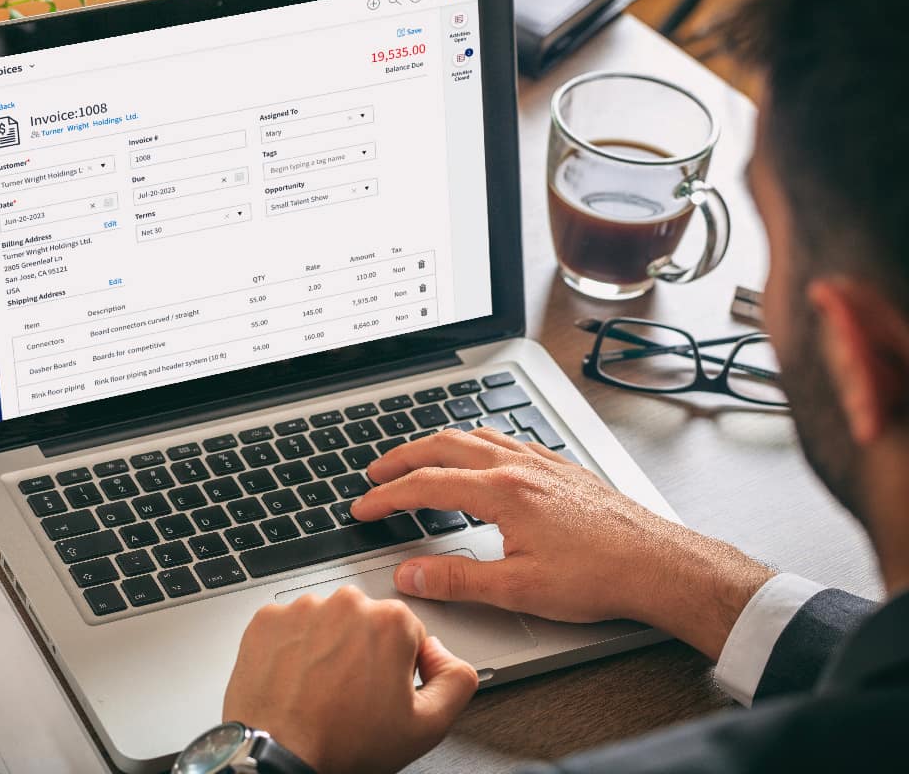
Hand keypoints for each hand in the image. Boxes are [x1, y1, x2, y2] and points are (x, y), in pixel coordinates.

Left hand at [222, 586, 477, 773]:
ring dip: (327, 648)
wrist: (278, 756)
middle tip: (351, 695)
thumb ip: (456, 680)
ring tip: (320, 690)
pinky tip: (295, 680)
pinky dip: (292, 648)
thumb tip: (445, 655)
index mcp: (391, 621)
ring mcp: (303, 609)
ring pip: (327, 622)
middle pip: (366, 623)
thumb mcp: (427, 726)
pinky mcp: (267, 619)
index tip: (383, 691)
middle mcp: (347, 604)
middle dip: (363, 652)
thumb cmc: (343, 743)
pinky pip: (289, 627)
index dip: (399, 667)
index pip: (408, 634)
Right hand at [352, 429, 774, 659]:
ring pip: (476, 435)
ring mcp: (542, 462)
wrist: (659, 564)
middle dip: (402, 458)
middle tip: (376, 472)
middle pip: (443, 446)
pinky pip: (508, 439)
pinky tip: (483, 455)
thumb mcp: (518, 588)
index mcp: (501, 492)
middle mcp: (519, 467)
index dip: (387, 497)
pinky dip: (478, 442)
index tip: (363, 508)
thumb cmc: (599, 576)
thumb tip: (410, 576)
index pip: (426, 486)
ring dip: (438, 444)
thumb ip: (456, 580)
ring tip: (418, 457)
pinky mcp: (562, 468)